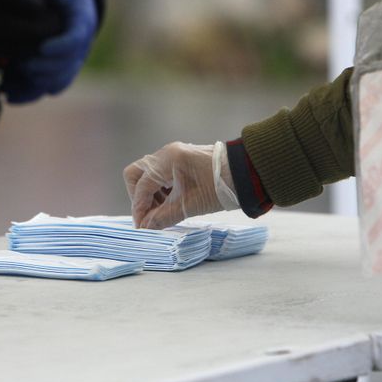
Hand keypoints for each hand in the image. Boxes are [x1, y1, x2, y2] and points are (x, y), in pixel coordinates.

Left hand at [3, 0, 97, 103]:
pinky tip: (8, 95)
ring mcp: (68, 65)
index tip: (43, 48)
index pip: (75, 40)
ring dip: (33, 86)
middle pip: (65, 66)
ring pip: (55, 82)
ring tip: (8, 86)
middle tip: (22, 66)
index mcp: (81, 26)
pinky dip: (28, 94)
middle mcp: (79, 50)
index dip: (60, 47)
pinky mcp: (56, 75)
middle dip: (44, 68)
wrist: (70, 12)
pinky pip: (44, 89)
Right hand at [123, 142, 237, 228]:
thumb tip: (145, 228)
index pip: (141, 186)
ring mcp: (173, 154)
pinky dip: (159, 188)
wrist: (245, 172)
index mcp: (167, 160)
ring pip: (147, 174)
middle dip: (138, 196)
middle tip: (148, 215)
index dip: (139, 209)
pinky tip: (170, 201)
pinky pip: (160, 173)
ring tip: (162, 211)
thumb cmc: (219, 187)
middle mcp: (166, 153)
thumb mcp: (190, 205)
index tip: (141, 226)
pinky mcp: (180, 159)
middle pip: (136, 174)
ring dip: (149, 194)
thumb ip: (163, 217)